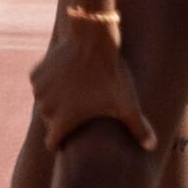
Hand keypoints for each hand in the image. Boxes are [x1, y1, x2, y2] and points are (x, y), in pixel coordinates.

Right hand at [30, 16, 154, 151]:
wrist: (92, 41)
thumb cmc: (111, 76)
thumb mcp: (128, 105)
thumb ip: (139, 129)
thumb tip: (152, 147)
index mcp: (63, 120)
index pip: (52, 142)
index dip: (62, 141)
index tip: (71, 139)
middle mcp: (46, 108)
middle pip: (50, 121)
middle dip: (62, 118)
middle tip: (80, 110)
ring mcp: (39, 89)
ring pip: (45, 102)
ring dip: (55, 101)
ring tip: (75, 92)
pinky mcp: (36, 73)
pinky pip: (41, 85)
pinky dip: (50, 84)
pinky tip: (66, 78)